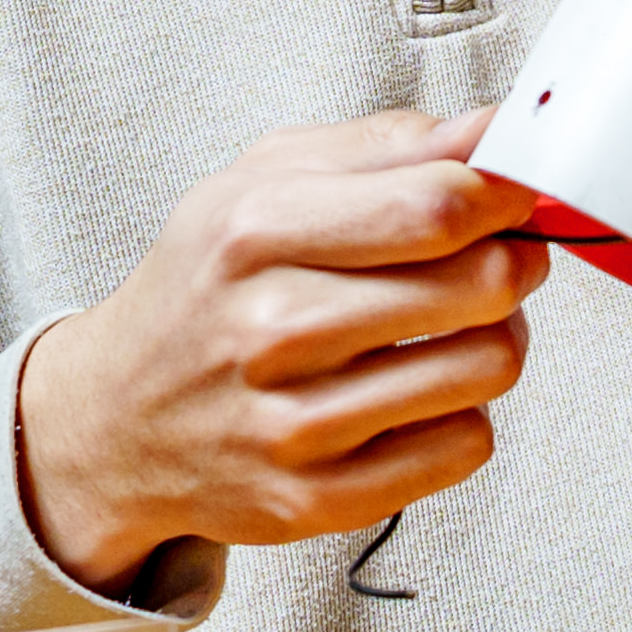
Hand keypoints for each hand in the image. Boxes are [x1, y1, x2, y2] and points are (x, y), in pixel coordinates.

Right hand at [15, 108, 543, 586]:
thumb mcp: (261, 183)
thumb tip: (492, 130)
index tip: (518, 195)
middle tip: (497, 259)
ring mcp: (291, 425)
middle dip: (513, 262)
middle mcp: (267, 330)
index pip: (437, 206)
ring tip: (457, 327)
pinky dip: (463, 414)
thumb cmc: (204, 289)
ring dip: (498, 338)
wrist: (113, 422)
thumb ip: (385, 147)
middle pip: (479, 285)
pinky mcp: (314, 501)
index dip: (507, 195)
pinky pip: (463, 448)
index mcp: (253, 232)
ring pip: (486, 367)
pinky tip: (420, 393)